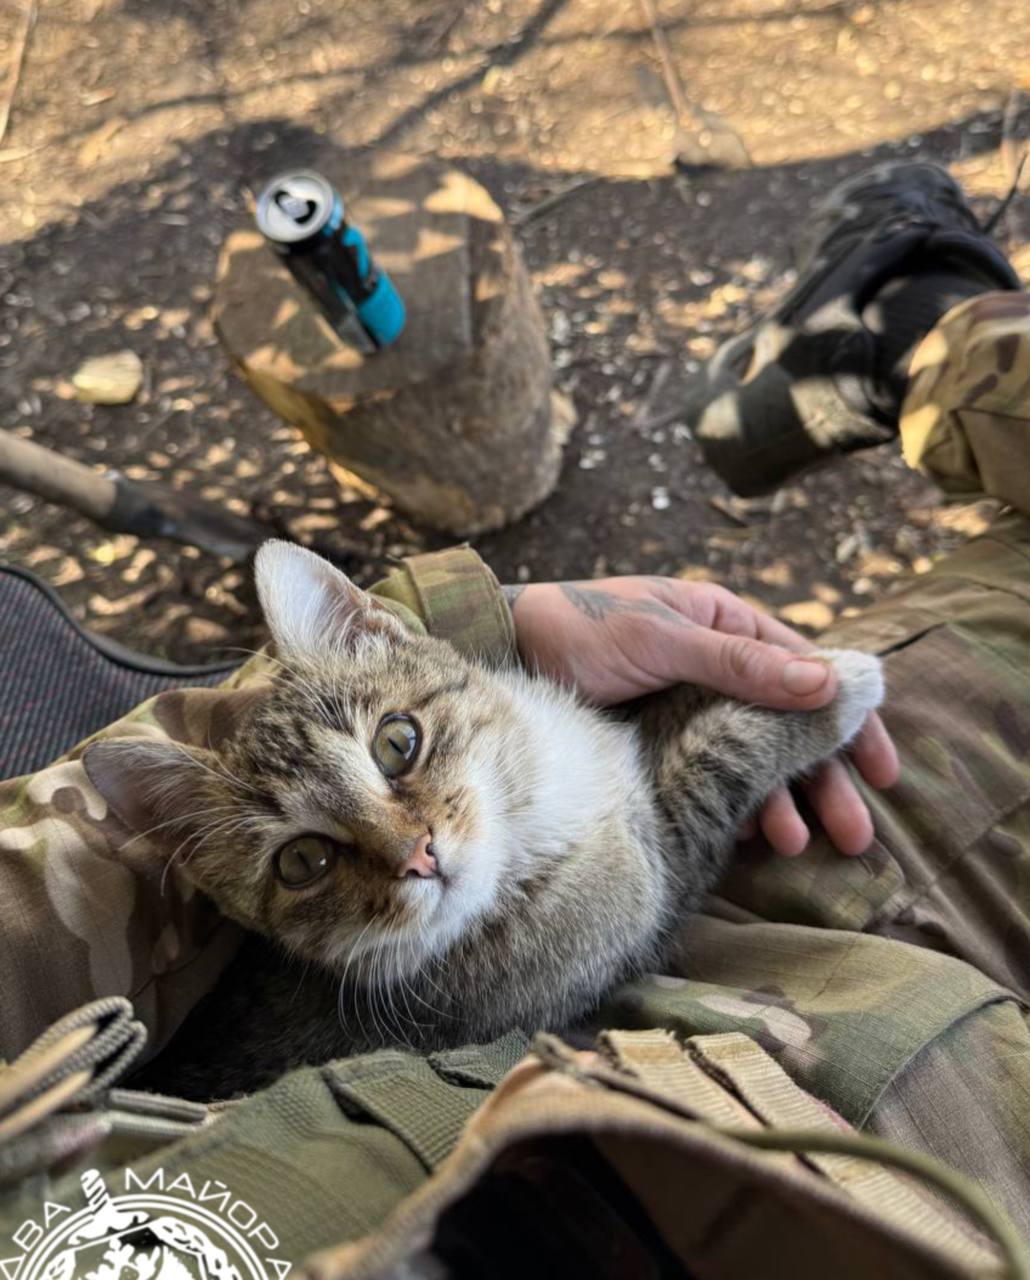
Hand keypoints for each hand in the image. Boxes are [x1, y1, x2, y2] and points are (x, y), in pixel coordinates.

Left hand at [503, 577, 897, 857]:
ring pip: (750, 760)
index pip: (808, 673)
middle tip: (854, 836)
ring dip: (780, 802)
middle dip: (824, 780)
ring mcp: (686, 711)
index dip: (849, 721)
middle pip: (787, 728)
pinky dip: (732, 807)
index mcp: (725, 624)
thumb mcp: (660, 638)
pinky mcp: (657, 747)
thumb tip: (829, 684)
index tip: (883, 770)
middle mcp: (715, 668)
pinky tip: (749, 839)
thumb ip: (739, 663)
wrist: (502, 653)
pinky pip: (709, 781)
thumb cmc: (578, 629)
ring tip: (796, 845)